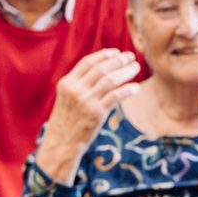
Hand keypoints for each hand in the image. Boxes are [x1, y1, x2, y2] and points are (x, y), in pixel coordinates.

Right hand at [35, 49, 139, 182]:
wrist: (61, 144)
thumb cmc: (67, 121)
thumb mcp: (67, 98)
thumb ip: (80, 84)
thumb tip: (102, 70)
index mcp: (66, 83)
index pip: (88, 62)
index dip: (104, 55)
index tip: (116, 52)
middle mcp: (75, 89)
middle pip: (101, 68)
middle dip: (118, 60)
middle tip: (131, 56)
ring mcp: (85, 101)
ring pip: (110, 80)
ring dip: (126, 72)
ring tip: (136, 68)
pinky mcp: (96, 113)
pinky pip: (115, 97)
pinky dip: (127, 90)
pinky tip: (136, 88)